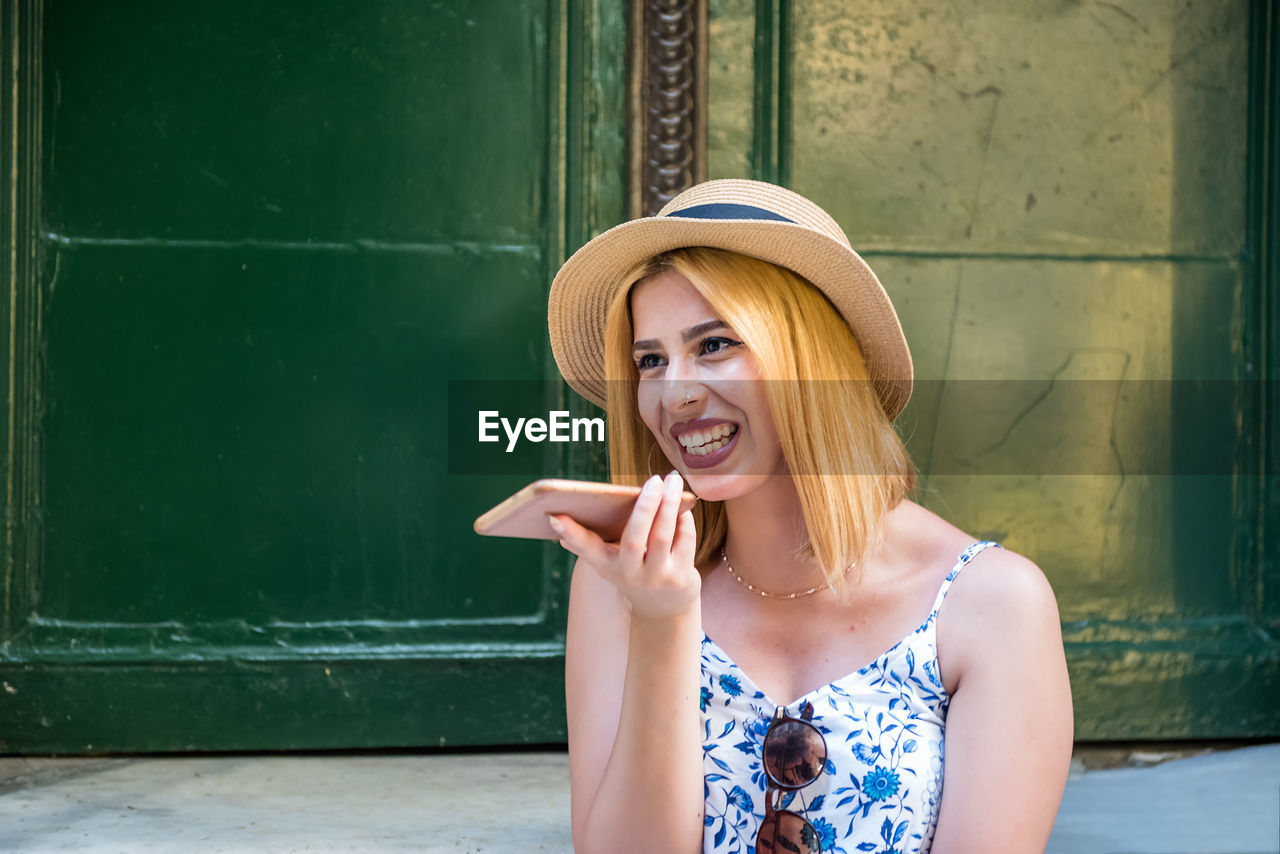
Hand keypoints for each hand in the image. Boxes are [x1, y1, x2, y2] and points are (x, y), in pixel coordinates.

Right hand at [549, 471, 700, 621]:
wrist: (662, 610)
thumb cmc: (632, 571)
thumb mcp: (609, 562)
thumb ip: (587, 543)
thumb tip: (555, 522)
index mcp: (606, 565)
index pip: (586, 548)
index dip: (571, 533)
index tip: (554, 517)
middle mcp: (629, 574)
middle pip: (634, 538)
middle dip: (645, 506)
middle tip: (654, 480)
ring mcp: (656, 578)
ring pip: (662, 536)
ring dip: (670, 505)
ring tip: (673, 480)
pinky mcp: (680, 578)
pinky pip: (685, 541)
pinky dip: (685, 519)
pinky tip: (684, 506)